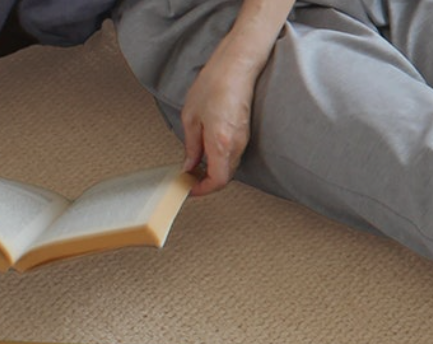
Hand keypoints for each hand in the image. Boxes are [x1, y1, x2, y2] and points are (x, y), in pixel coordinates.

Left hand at [178, 22, 276, 195]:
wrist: (236, 65)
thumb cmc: (215, 84)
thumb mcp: (191, 117)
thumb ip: (191, 146)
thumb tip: (189, 165)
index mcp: (221, 143)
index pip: (217, 181)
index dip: (202, 190)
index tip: (188, 188)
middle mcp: (236, 145)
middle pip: (224, 177)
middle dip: (205, 182)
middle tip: (187, 179)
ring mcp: (243, 139)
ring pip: (229, 167)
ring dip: (212, 171)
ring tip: (194, 166)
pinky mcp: (245, 132)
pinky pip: (232, 155)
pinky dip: (219, 160)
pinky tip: (206, 152)